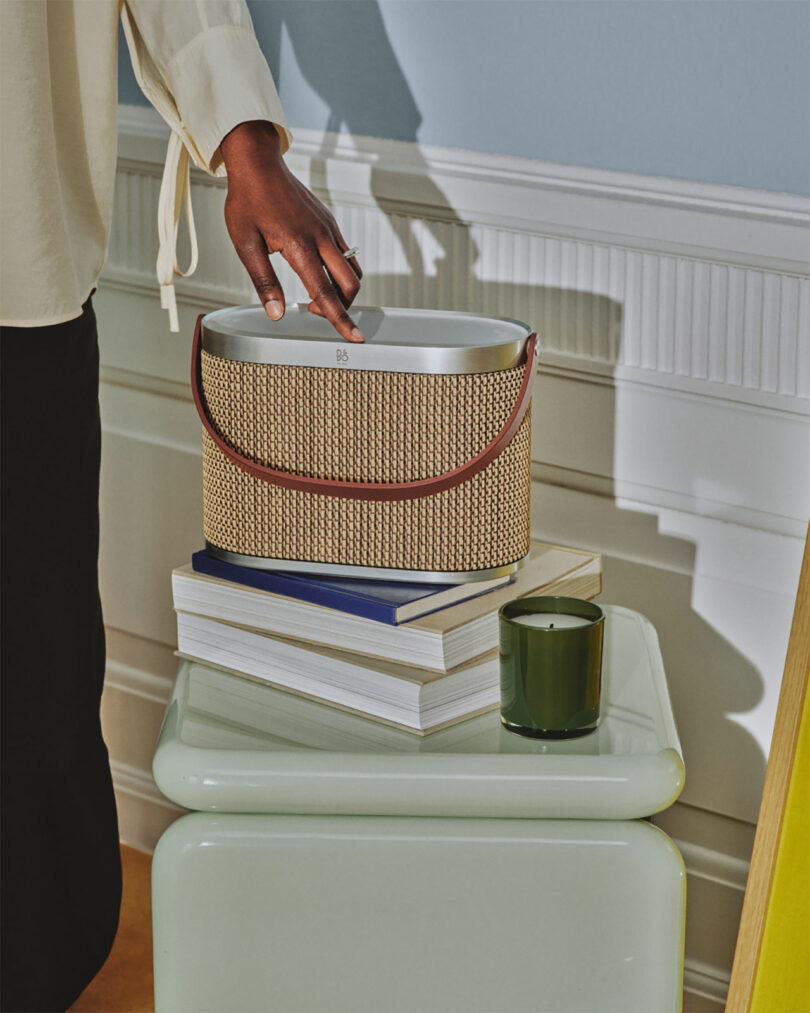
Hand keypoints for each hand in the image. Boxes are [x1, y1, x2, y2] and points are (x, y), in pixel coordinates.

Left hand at [220, 120, 363, 341]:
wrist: (258, 163)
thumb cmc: (247, 201)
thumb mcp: (245, 244)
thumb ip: (264, 281)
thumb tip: (276, 314)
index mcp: (300, 246)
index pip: (325, 294)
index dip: (341, 320)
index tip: (355, 339)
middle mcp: (322, 237)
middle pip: (350, 284)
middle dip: (342, 307)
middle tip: (312, 311)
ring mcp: (329, 229)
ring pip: (353, 270)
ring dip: (343, 290)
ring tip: (315, 294)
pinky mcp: (330, 223)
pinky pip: (347, 254)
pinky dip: (340, 272)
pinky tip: (317, 271)